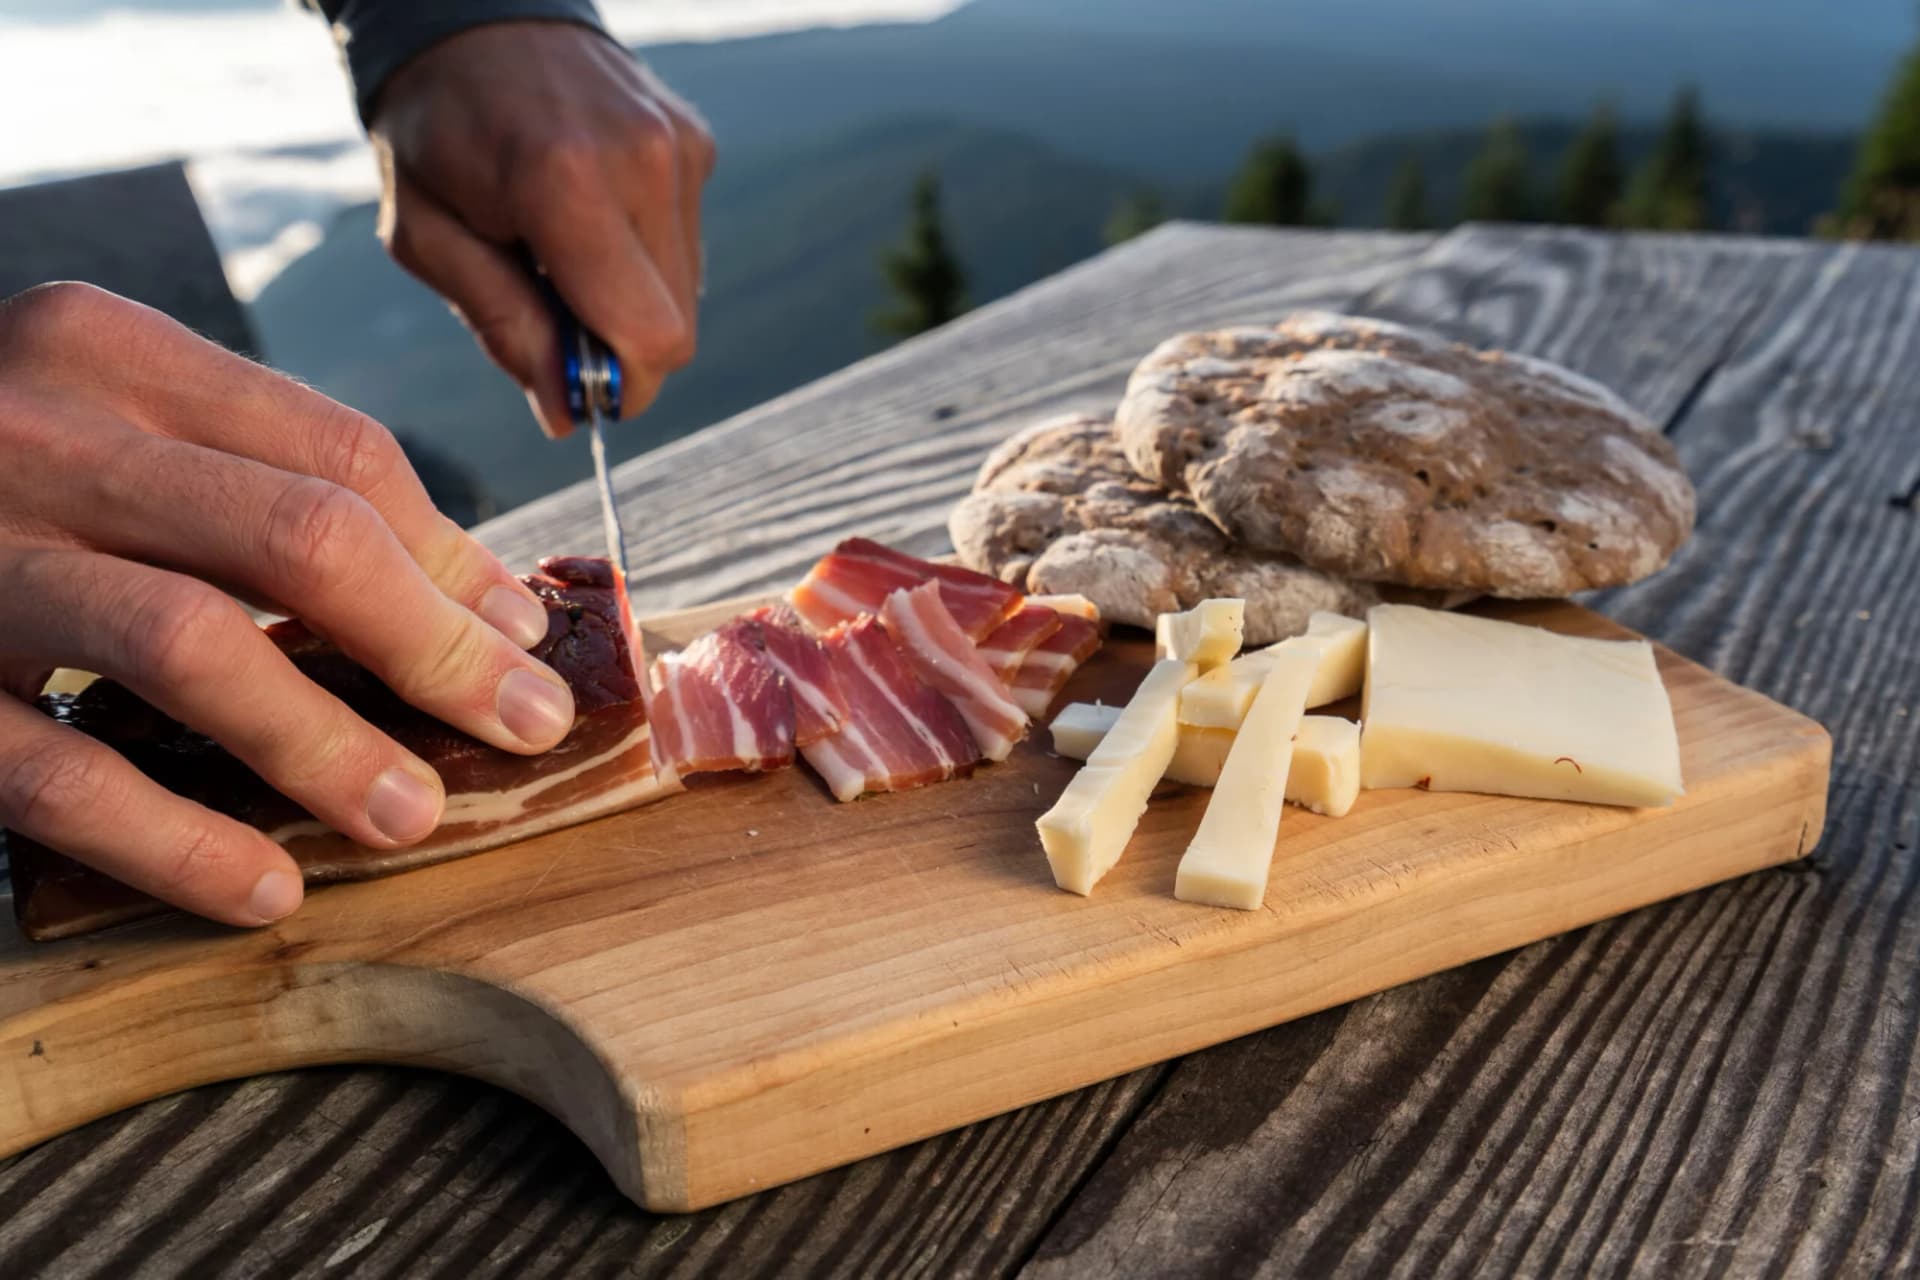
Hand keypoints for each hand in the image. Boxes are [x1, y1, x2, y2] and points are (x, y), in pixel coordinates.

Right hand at [0, 284, 579, 927]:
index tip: (522, 640)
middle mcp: (37, 428)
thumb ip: (263, 483)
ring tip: (412, 815)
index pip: (337, 451)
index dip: (452, 558)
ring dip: (324, 745)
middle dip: (432, 647)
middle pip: (298, 538)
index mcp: (106, 349)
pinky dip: (177, 840)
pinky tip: (264, 885)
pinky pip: (58, 772)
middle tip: (525, 727)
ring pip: (191, 647)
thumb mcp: (107, 421)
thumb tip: (475, 600)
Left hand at [370, 21, 716, 437]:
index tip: (574, 388)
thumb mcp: (426, 237)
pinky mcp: (696, 142)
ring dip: (630, 301)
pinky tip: (592, 222)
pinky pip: (686, 246)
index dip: (618, 387)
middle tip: (554, 320)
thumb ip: (501, 325)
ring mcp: (679, 147)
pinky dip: (642, 258)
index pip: (648, 337)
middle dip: (619, 349)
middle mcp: (643, 161)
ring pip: (688, 293)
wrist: (472, 15)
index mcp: (565, 184)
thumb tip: (565, 413)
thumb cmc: (434, 131)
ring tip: (564, 257)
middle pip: (676, 328)